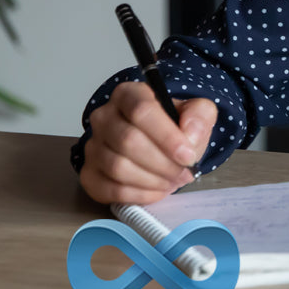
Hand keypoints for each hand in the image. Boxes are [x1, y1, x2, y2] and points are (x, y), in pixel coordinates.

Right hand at [78, 81, 217, 204]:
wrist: (161, 143)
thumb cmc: (175, 125)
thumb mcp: (197, 111)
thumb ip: (200, 116)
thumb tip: (189, 135)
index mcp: (129, 94)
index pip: (142, 111)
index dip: (167, 136)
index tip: (187, 155)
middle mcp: (104, 116)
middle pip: (128, 141)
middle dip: (162, 163)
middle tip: (183, 172)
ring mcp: (93, 146)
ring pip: (118, 167)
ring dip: (152, 180)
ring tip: (172, 180)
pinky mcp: (89, 173)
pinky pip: (109, 189)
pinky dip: (138, 195)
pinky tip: (157, 190)